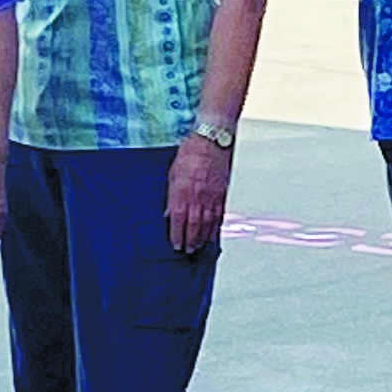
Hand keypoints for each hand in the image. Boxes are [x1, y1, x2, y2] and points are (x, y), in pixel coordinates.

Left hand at [163, 134, 232, 254]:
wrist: (211, 141)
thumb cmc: (191, 153)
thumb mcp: (173, 173)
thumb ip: (171, 196)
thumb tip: (168, 213)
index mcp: (182, 192)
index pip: (178, 220)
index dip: (177, 235)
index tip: (176, 245)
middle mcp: (197, 197)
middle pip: (194, 226)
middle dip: (190, 241)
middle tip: (188, 250)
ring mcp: (211, 197)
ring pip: (207, 224)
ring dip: (202, 238)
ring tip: (199, 246)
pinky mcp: (222, 194)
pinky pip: (219, 216)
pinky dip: (216, 227)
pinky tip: (213, 234)